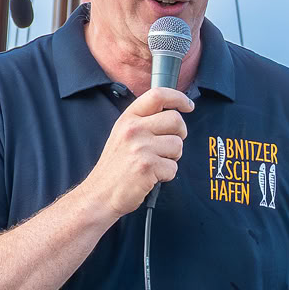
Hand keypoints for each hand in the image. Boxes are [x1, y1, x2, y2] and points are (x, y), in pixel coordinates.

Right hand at [86, 87, 190, 216]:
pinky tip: (152, 176)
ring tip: (156, 163)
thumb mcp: (122, 135)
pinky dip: (167, 175)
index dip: (178, 98)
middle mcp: (133, 129)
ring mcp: (140, 148)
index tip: (188, 106)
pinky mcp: (148, 166)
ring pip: (178, 145)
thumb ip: (143, 121)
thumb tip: (172, 113)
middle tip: (169, 144)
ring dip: (172, 157)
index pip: (158, 95)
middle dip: (180, 134)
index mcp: (128, 118)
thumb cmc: (114, 167)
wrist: (100, 194)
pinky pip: (173, 167)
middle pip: (175, 120)